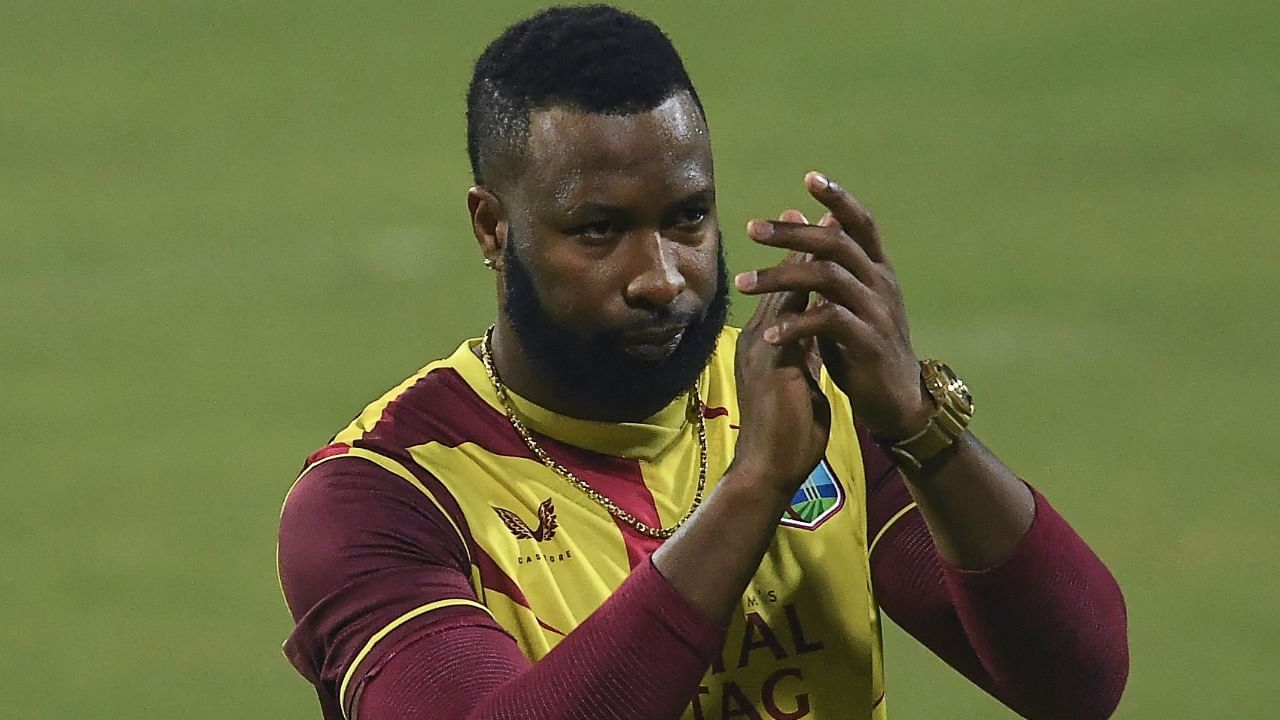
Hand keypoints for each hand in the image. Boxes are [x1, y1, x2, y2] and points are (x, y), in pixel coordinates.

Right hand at [732, 236, 831, 496]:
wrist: (767, 471)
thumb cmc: (784, 438)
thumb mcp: (797, 389)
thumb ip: (803, 361)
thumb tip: (815, 342)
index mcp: (766, 348)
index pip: (785, 294)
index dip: (800, 263)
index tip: (816, 234)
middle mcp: (759, 340)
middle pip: (783, 282)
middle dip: (802, 247)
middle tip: (817, 212)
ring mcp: (764, 349)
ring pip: (786, 292)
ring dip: (807, 259)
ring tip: (826, 228)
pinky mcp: (774, 362)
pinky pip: (793, 317)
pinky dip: (810, 292)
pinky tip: (829, 272)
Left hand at [735, 172, 931, 439]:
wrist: (897, 401)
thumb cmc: (864, 346)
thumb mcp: (848, 300)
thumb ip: (828, 262)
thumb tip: (805, 216)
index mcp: (877, 270)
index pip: (861, 223)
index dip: (838, 198)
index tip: (810, 177)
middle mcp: (881, 284)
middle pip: (836, 243)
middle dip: (792, 233)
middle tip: (752, 229)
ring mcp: (877, 312)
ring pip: (827, 278)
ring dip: (780, 277)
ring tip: (743, 283)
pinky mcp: (868, 344)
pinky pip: (828, 323)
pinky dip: (795, 325)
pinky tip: (768, 333)